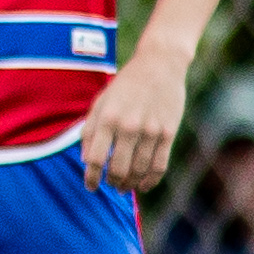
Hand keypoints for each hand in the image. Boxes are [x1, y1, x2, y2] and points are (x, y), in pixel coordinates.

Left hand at [78, 43, 186, 192]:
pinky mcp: (168, 133)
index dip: (91, 177)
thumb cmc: (125, 85)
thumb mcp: (101, 102)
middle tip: (110, 185)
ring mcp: (151, 131)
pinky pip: (159, 165)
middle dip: (112, 182)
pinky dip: (150, 181)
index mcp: (107, 119)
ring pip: (139, 171)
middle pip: (118, 169)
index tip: (90, 187)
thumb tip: (85, 160)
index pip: (95, 159)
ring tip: (124, 187)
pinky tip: (143, 186)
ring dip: (130, 184)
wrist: (160, 65)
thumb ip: (90, 130)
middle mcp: (128, 127)